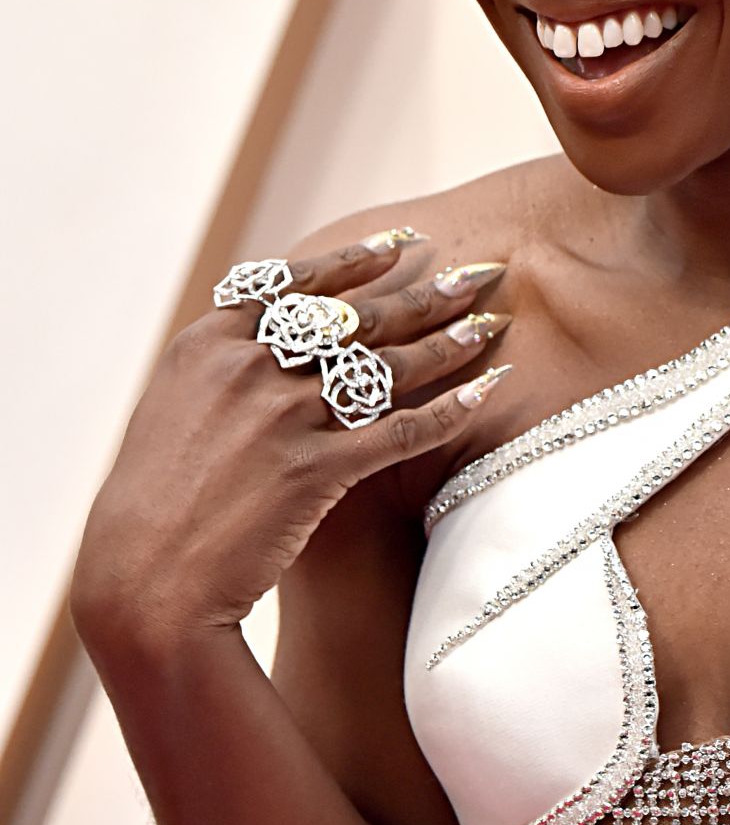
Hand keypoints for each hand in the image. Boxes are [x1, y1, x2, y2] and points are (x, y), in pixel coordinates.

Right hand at [70, 235, 511, 643]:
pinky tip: (486, 392)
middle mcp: (247, 369)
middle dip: (423, 294)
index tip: (400, 245)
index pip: (294, 285)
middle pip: (354, 320)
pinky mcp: (312, 471)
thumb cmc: (156, 502)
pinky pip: (398, 431)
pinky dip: (448, 411)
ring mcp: (281, 418)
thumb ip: (222, 371)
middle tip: (475, 275)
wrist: (144, 579)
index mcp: (207, 345)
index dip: (353, 262)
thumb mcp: (174, 412)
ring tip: (490, 326)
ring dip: (447, 343)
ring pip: (385, 368)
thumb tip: (266, 342)